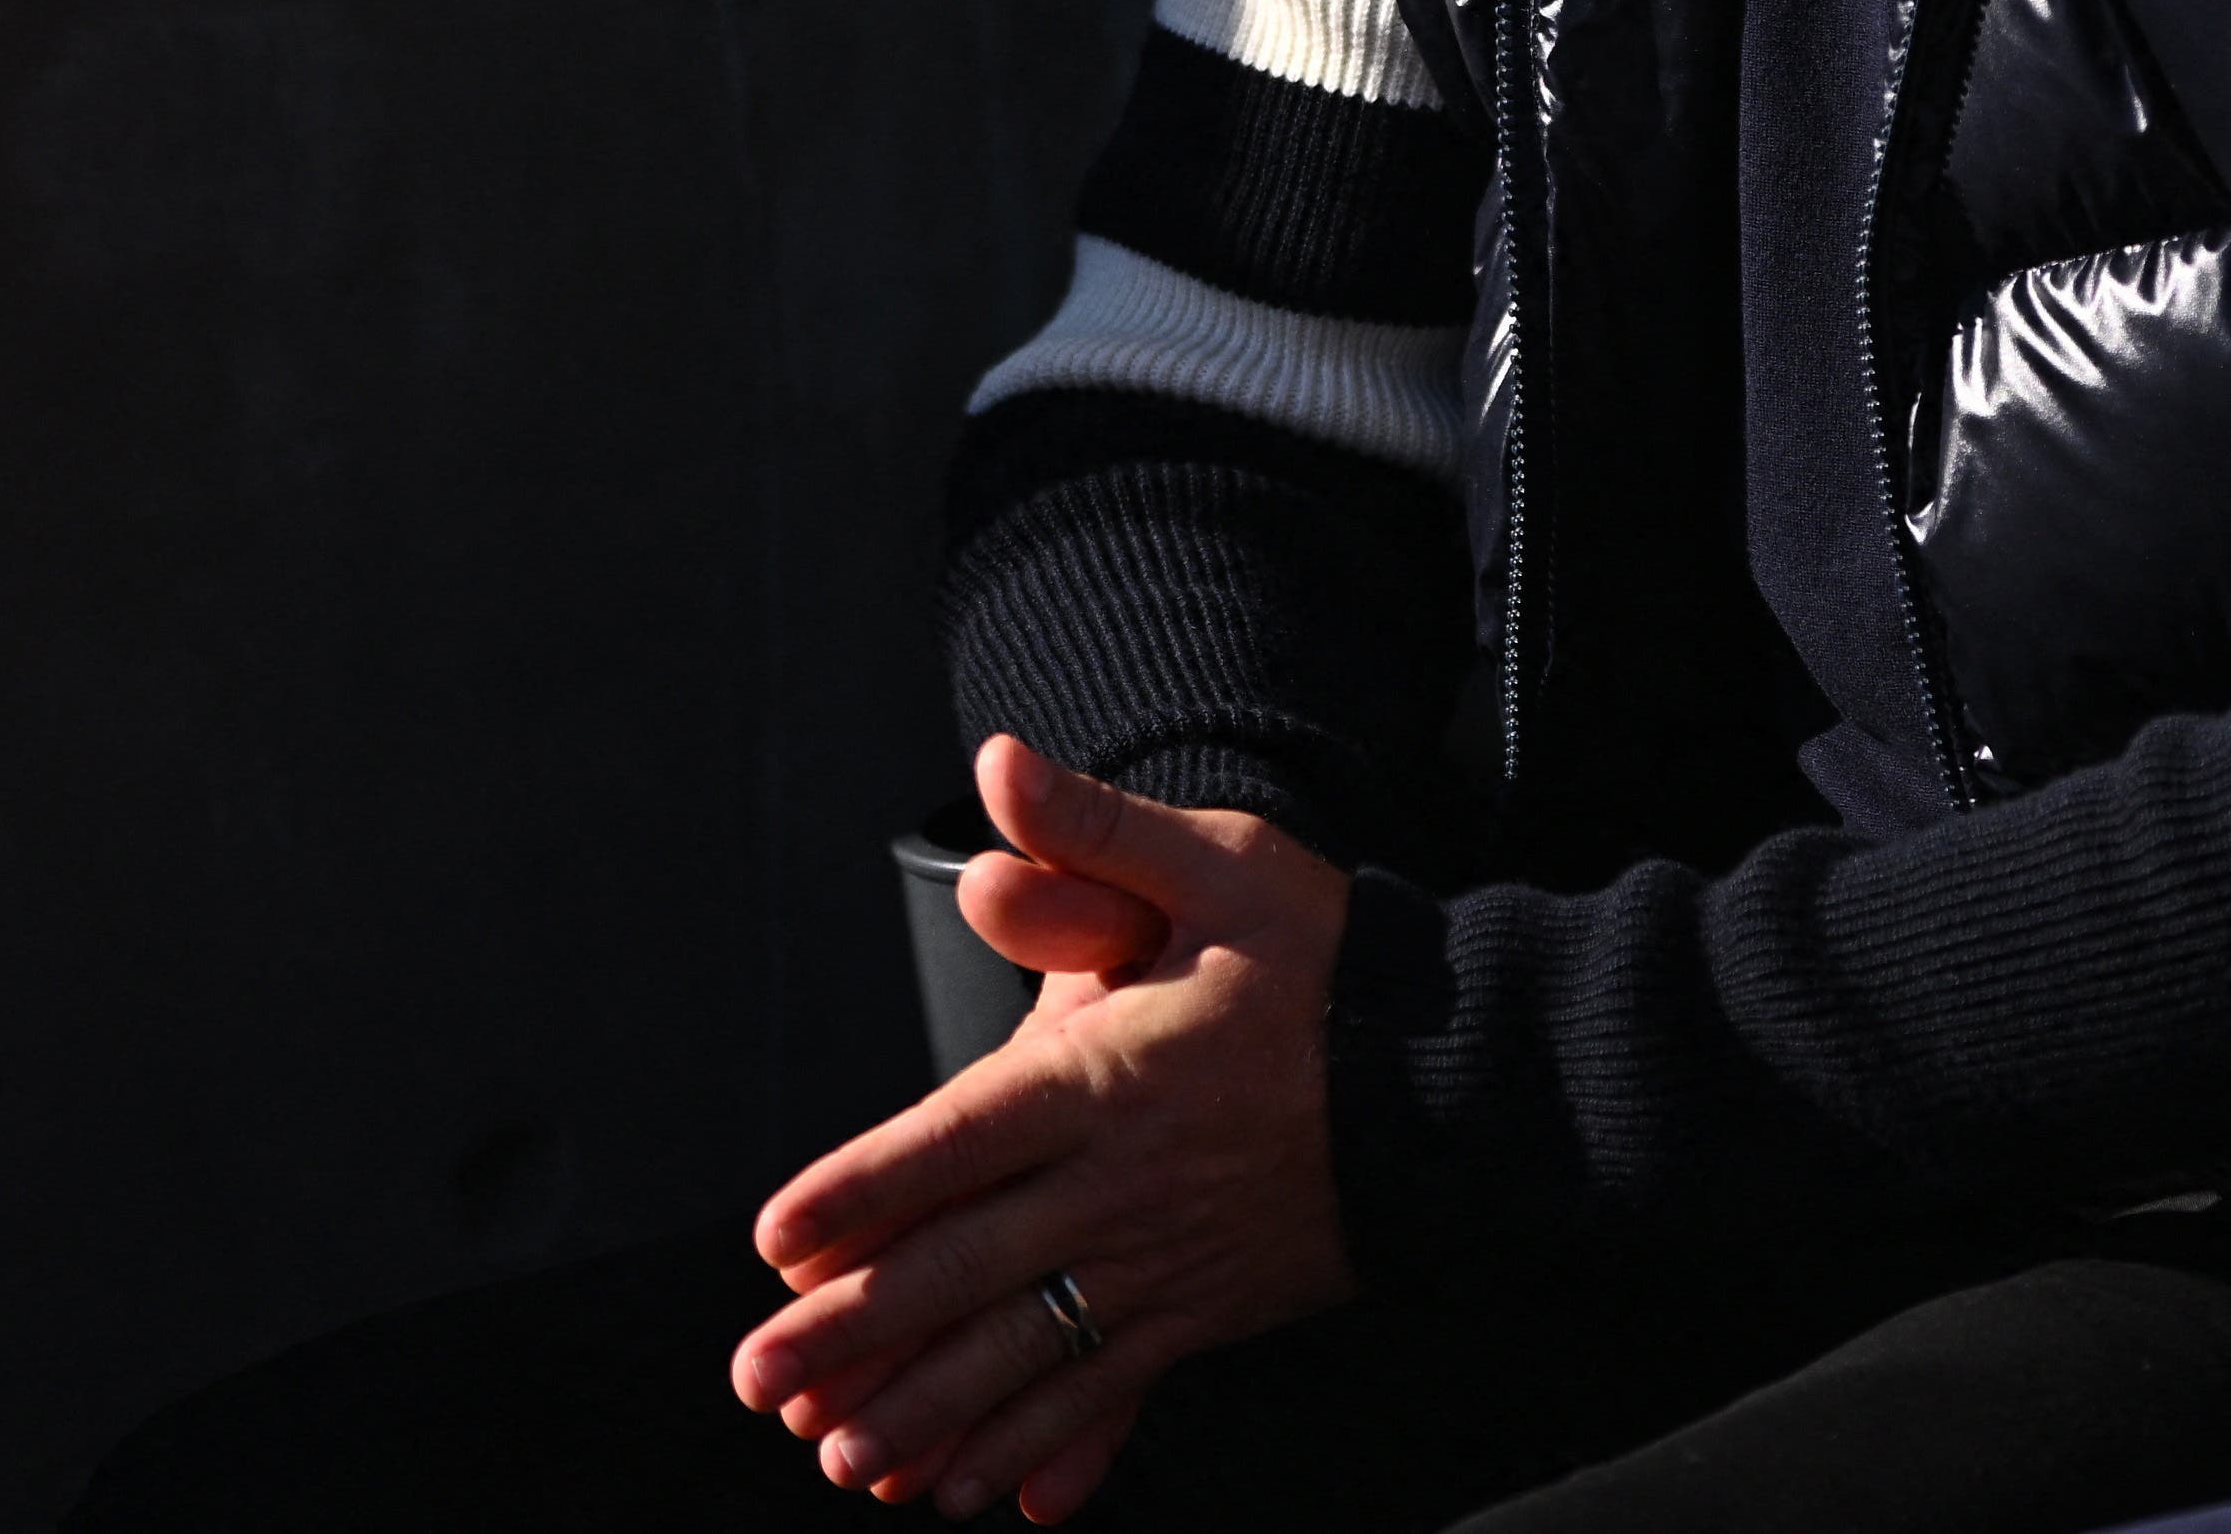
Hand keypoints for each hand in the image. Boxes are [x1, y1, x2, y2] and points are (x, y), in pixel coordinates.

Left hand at [732, 739, 1356, 1517]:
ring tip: (843, 1457)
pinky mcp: (1209, 1311)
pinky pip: (1112, 1395)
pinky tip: (991, 1494)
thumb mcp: (1221, 867)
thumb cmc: (1333, 964)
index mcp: (1114, 1076)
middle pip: (970, 1266)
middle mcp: (1128, 1184)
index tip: (781, 1239)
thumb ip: (1098, 832)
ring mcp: (1170, 1261)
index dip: (866, 1188)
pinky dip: (1047, 1449)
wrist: (1467, 1078)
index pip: (964, 1138)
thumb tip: (1001, 768)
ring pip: (1027, 1351)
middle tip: (762, 1378)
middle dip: (856, 1331)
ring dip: (928, 1410)